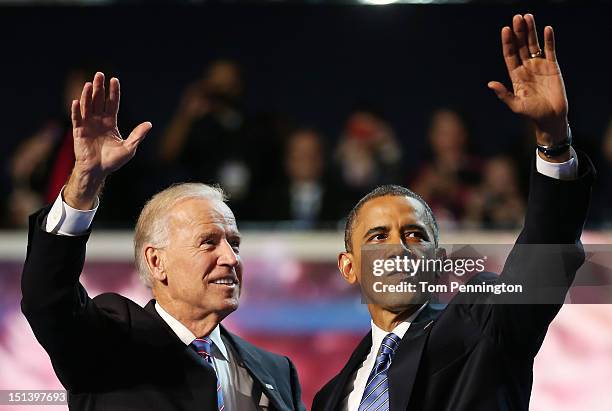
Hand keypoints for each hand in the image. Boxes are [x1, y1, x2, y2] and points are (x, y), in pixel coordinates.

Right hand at [64, 72, 151, 208]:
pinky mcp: (78, 132)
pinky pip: (77, 119)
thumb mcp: (129, 148)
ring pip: (87, 106)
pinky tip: (77, 101)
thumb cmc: (113, 160)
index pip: (112, 104)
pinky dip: (76, 110)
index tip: (114, 80)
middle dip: (100, 88)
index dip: (113, 92)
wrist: (98, 171)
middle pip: (99, 101)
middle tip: (100, 74)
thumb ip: (138, 135)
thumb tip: (149, 124)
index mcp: (110, 123)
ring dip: (88, 95)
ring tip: (90, 84)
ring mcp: (88, 125)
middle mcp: (98, 121)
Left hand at [488, 14, 568, 148]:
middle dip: (518, 32)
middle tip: (516, 17)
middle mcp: (526, 67)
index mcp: (515, 75)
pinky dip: (549, 40)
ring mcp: (539, 65)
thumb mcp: (515, 104)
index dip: (507, 42)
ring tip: (528, 17)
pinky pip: (550, 50)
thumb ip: (504, 94)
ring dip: (531, 31)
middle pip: (521, 46)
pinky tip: (546, 29)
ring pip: (534, 44)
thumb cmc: (532, 113)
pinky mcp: (552, 66)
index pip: (509, 55)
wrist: (551, 117)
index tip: (505, 29)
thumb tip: (490, 84)